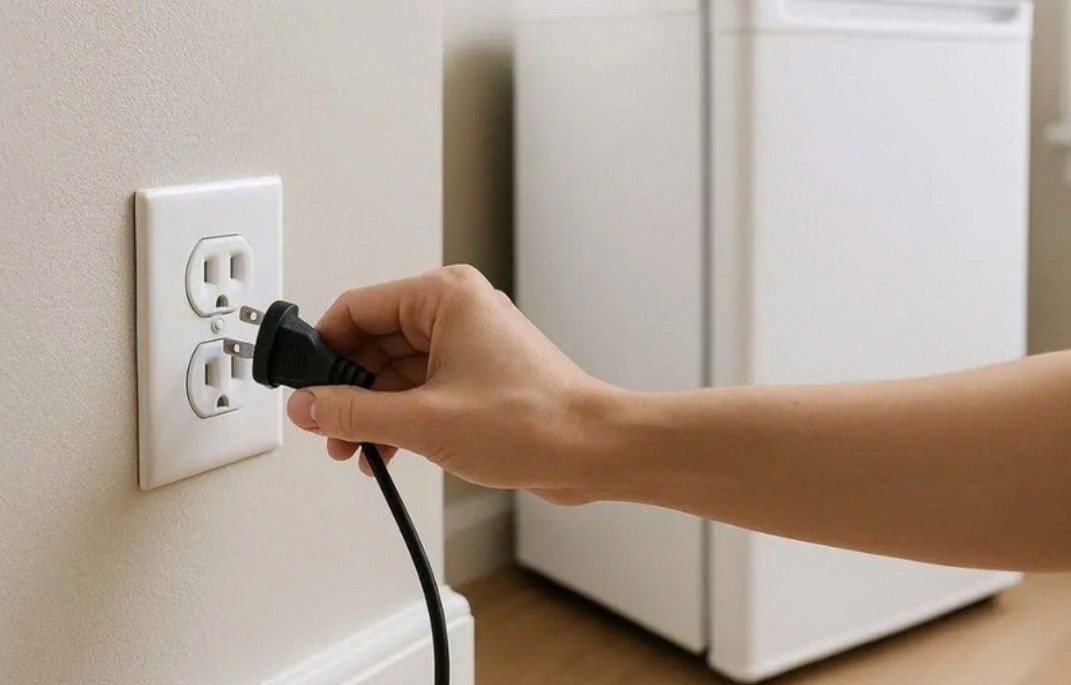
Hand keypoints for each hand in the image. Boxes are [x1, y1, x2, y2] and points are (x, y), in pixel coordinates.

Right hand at [286, 265, 611, 503]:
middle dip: (347, 390)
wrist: (591, 451)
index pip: (357, 308)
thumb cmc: (535, 421)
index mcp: (444, 297)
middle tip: (329, 429)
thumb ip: (354, 413)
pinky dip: (399, 418)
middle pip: (373, 342)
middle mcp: (457, 313)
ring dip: (372, 412)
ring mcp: (468, 346)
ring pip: (395, 371)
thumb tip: (309, 405)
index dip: (322, 349)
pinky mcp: (477, 378)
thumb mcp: (423, 419)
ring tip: (356, 450)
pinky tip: (386, 452)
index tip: (301, 385)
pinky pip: (420, 390)